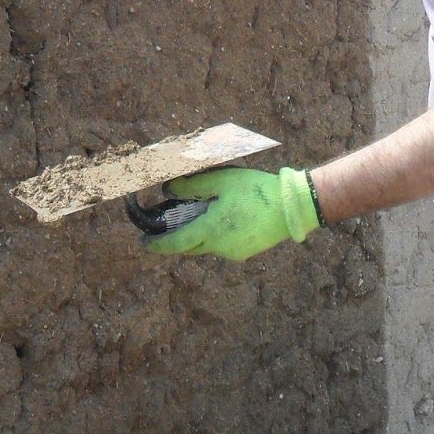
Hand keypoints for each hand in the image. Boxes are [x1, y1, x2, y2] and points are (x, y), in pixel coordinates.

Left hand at [142, 167, 321, 260]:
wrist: (291, 207)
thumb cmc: (256, 191)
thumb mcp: (221, 181)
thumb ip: (192, 186)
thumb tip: (169, 190)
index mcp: (210, 231)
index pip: (174, 243)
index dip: (155, 244)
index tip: (141, 242)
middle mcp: (219, 247)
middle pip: (189, 247)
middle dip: (176, 239)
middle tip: (168, 226)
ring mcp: (233, 253)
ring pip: (207, 246)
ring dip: (199, 234)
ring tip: (203, 214)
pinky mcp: (245, 252)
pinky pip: (222, 246)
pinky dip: (216, 235)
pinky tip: (226, 218)